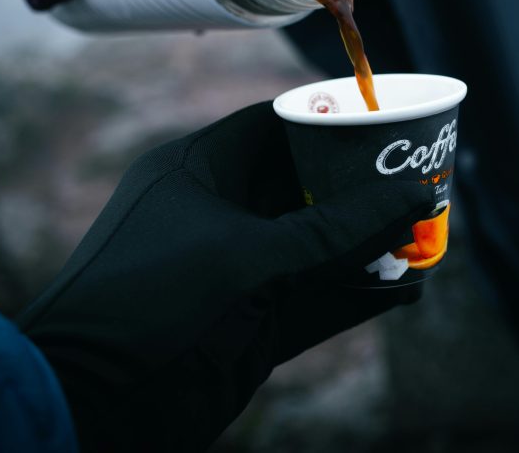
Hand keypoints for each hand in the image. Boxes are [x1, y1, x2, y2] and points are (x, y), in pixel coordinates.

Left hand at [18, 102, 433, 452]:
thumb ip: (331, 230)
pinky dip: (362, 296)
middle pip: (304, 188)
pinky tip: (409, 289)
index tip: (382, 118)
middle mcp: (221, 217)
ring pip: (318, 249)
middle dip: (360, 187)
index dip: (327, 120)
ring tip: (428, 233)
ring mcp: (238, 275)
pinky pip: (319, 301)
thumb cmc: (146, 300)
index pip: (272, 127)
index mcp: (198, 173)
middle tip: (419, 179)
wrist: (90, 402)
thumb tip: (408, 197)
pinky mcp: (253, 326)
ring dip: (369, 245)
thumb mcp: (246, 254)